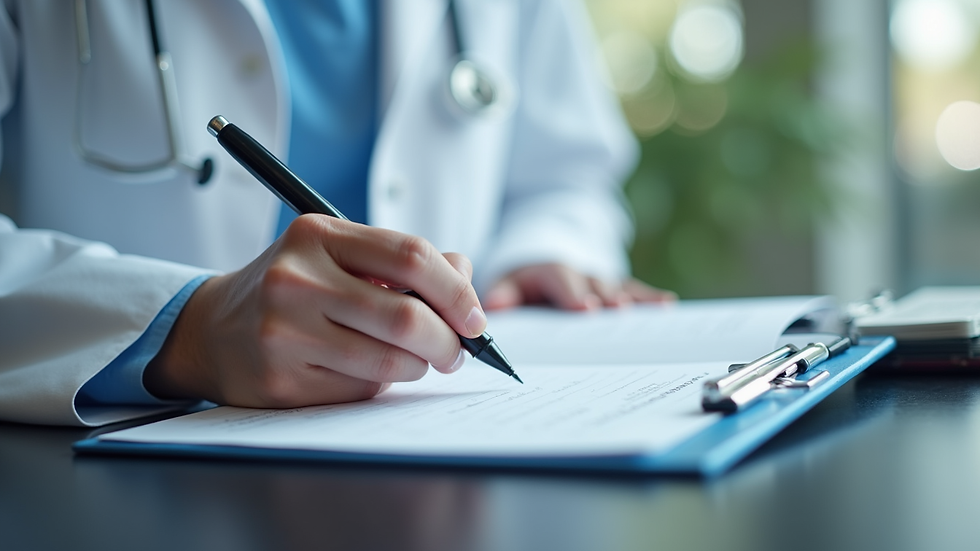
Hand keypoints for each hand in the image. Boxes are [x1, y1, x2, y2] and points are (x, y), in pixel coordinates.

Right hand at [144, 214, 485, 407]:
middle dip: (448, 342)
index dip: (456, 291)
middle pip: (407, 317)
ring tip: (416, 361)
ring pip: (389, 362)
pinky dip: (381, 385)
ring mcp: (284, 331)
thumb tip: (464, 273)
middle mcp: (295, 278)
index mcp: (317, 235)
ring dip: (419, 367)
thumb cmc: (292, 289)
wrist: (213, 330)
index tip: (475, 318)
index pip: (411, 256)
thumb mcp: (338, 256)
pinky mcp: (281, 378)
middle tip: (457, 352)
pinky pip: (360, 390)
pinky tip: (369, 372)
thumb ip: (401, 261)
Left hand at [483, 263, 675, 310]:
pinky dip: (650, 297)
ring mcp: (600, 280)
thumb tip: (495, 305)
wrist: (541, 264)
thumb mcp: (508, 284)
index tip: (585, 308)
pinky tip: (668, 304)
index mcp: (551, 271)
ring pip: (617, 287)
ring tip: (650, 309)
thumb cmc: (524, 283)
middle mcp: (580, 272)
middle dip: (605, 297)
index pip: (562, 280)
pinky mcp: (615, 287)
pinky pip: (634, 290)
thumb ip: (504, 294)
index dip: (573, 295)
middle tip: (617, 308)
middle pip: (594, 285)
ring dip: (632, 298)